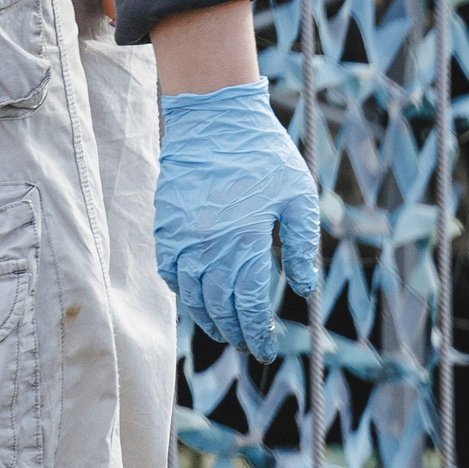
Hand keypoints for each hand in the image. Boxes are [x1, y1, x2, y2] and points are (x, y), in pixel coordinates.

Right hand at [155, 80, 320, 358]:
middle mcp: (208, 244)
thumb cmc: (264, 155)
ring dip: (208, 320)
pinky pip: (169, 272)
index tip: (267, 349)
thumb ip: (302, 245)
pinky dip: (183, 292)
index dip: (258, 333)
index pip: (249, 304)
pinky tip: (198, 299)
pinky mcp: (166, 225)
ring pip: (190, 296)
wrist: (214, 118)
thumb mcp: (299, 198)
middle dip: (237, 334)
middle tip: (251, 347)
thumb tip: (302, 288)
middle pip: (219, 308)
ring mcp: (181, 236)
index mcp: (244, 240)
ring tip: (226, 332)